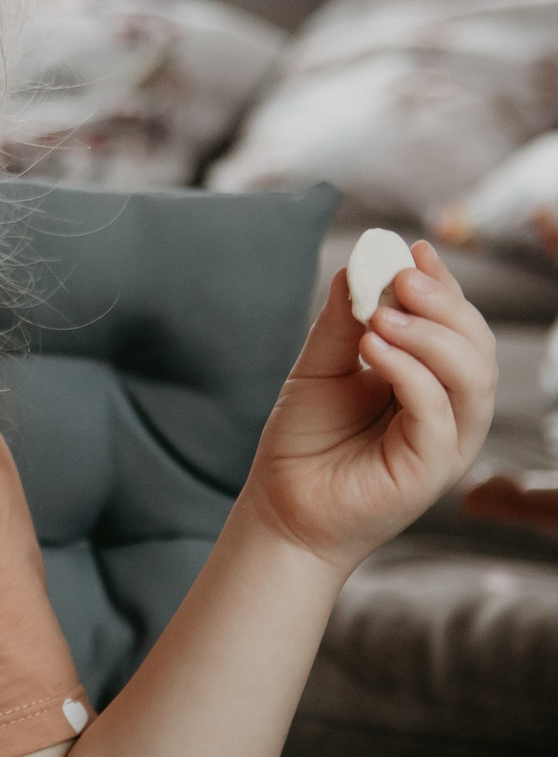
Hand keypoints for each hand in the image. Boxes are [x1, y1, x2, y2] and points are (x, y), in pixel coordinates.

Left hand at [242, 243, 495, 571]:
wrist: (281, 508)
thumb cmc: (303, 442)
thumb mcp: (318, 370)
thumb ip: (342, 325)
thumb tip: (360, 267)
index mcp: (429, 381)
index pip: (453, 325)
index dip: (441, 285)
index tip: (413, 248)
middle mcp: (449, 409)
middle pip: (475, 346)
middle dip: (444, 304)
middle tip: (403, 275)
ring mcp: (446, 439)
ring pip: (471, 377)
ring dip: (431, 336)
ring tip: (383, 314)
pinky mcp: (432, 467)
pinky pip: (438, 412)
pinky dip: (412, 374)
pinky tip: (375, 349)